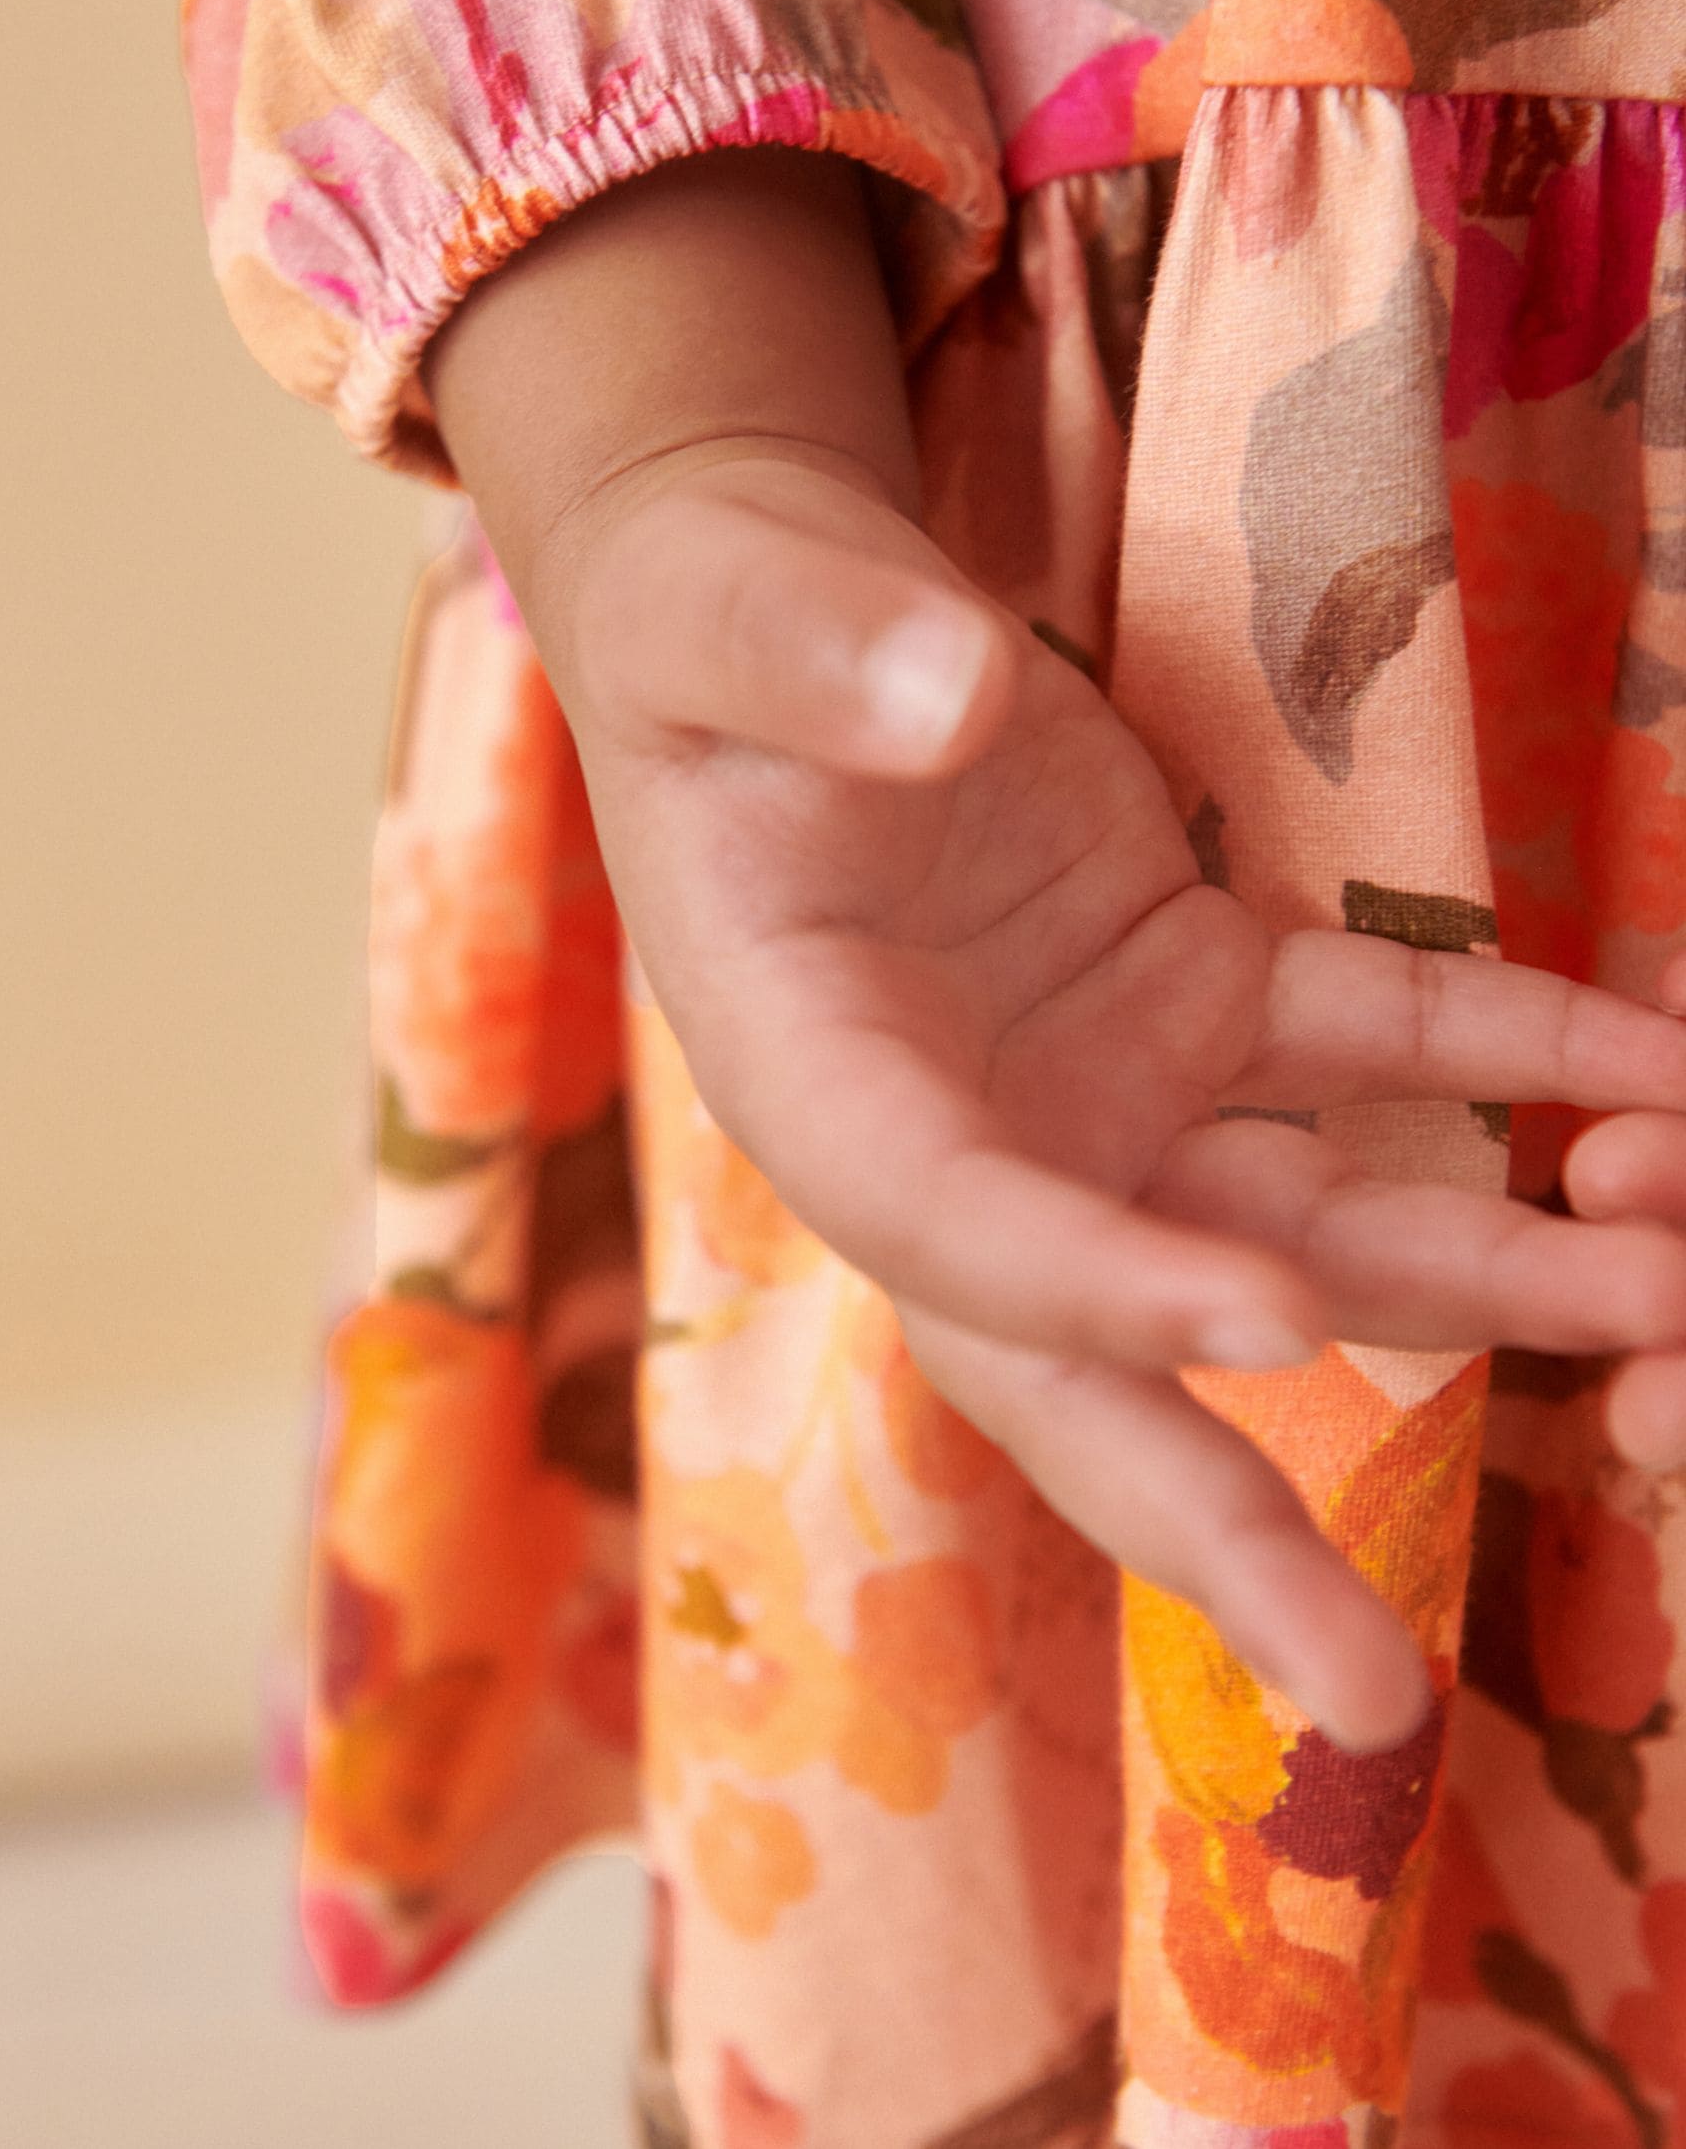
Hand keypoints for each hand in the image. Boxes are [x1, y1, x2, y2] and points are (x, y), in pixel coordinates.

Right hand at [427, 149, 1685, 1754]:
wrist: (772, 597)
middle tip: (1374, 1702)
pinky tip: (1649, 1067)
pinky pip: (1378, 1034)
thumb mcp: (722, 612)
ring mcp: (1099, 1074)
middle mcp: (966, 1124)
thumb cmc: (708, 618)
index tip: (1265, 1319)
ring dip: (1481, 1271)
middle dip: (1233, 1523)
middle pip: (1101, 1355)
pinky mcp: (1202, 986)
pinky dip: (1514, 1051)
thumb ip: (816, 650)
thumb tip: (947, 696)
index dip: (1094, 1284)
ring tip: (1662, 1300)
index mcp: (813, 1069)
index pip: (949, 1221)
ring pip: (1300, 1217)